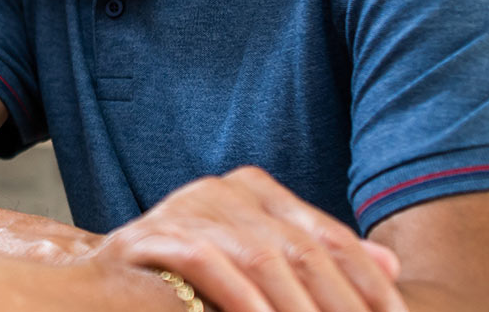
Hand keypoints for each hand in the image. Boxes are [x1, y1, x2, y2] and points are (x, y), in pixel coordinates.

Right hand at [92, 166, 405, 311]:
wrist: (99, 292)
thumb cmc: (182, 287)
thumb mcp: (259, 274)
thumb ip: (316, 266)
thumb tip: (390, 266)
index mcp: (255, 190)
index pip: (330, 237)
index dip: (369, 285)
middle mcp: (225, 189)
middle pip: (304, 248)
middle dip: (342, 303)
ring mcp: (190, 206)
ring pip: (265, 258)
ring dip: (300, 309)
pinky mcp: (160, 234)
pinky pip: (213, 267)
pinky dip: (245, 303)